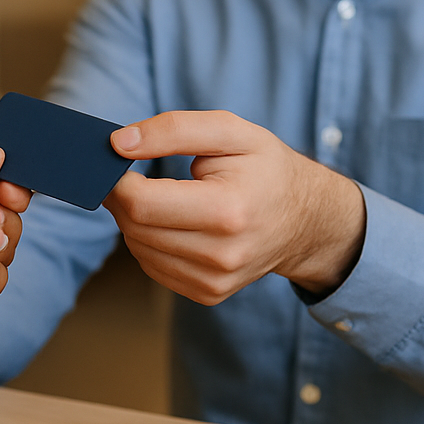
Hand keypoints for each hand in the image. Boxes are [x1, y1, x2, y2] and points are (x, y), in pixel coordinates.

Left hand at [104, 111, 364, 303]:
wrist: (307, 219)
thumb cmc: (266, 168)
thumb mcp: (231, 131)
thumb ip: (174, 129)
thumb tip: (119, 143)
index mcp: (228, 210)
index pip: (142, 204)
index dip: (117, 181)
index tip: (116, 161)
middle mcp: (222, 254)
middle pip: (136, 228)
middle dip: (122, 198)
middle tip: (129, 175)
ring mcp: (215, 280)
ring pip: (139, 249)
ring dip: (134, 220)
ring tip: (158, 196)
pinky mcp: (209, 294)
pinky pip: (154, 268)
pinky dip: (149, 242)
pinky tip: (170, 222)